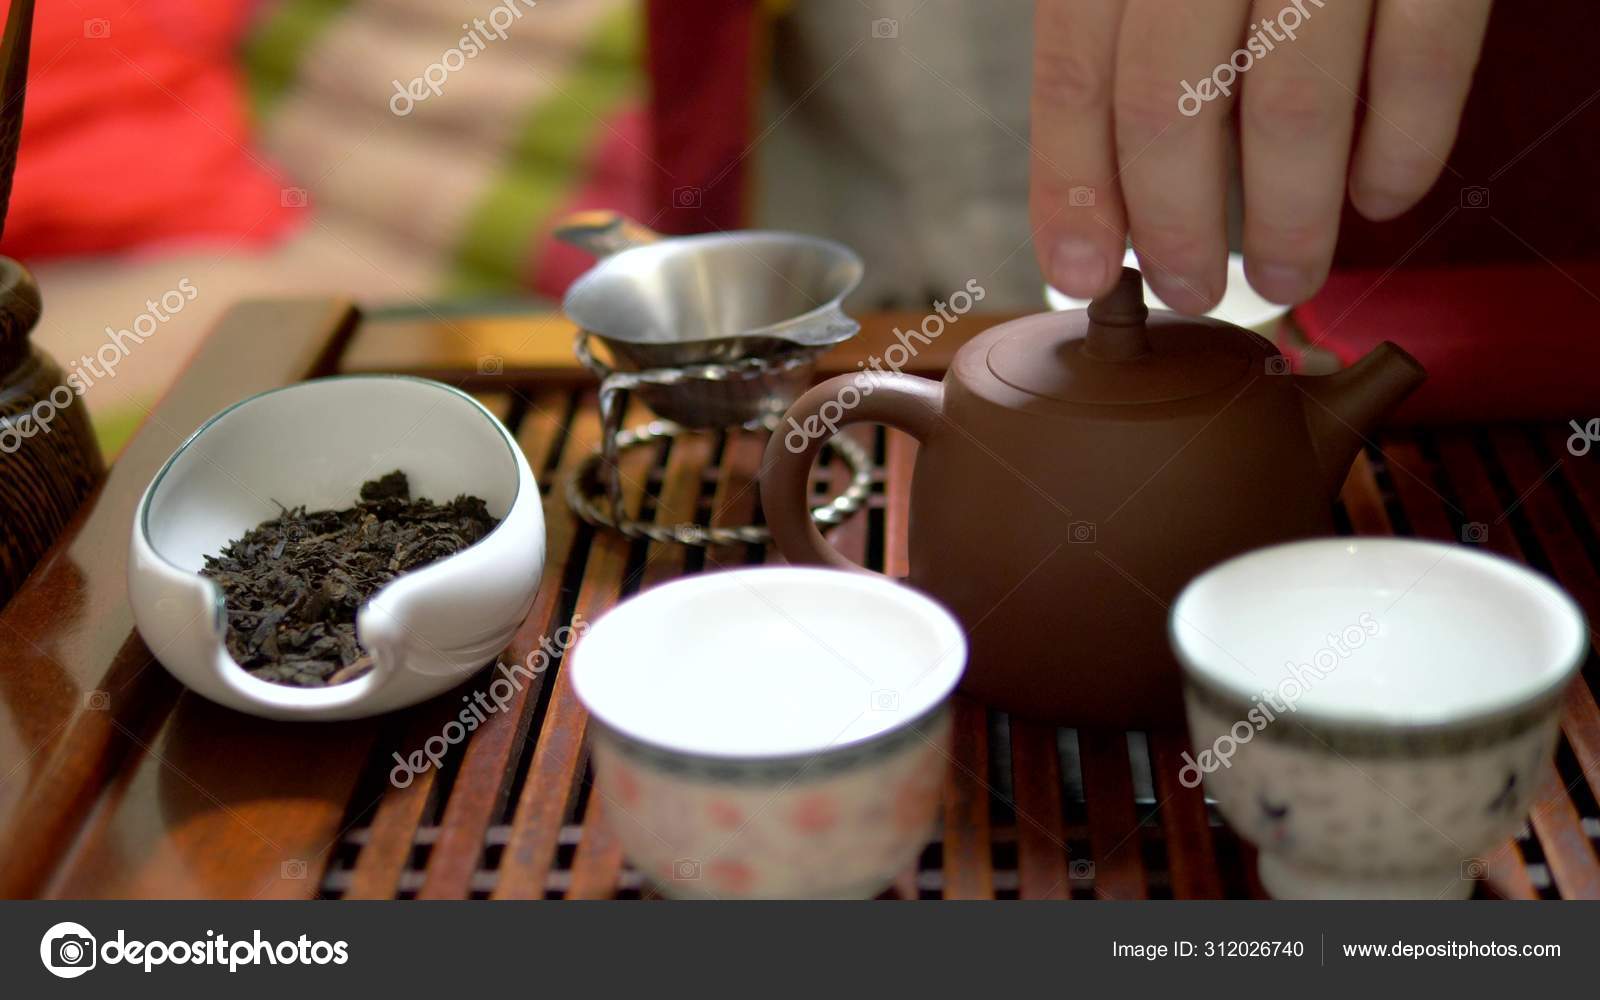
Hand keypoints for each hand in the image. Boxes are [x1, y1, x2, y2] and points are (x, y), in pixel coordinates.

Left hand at [1030, 0, 1492, 311]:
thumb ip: (1128, 18)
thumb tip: (1108, 181)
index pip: (1079, 66)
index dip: (1074, 185)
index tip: (1083, 272)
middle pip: (1171, 103)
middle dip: (1176, 225)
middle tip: (1194, 290)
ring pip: (1293, 104)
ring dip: (1287, 216)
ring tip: (1286, 274)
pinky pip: (1424, 61)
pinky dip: (1403, 149)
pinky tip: (1381, 197)